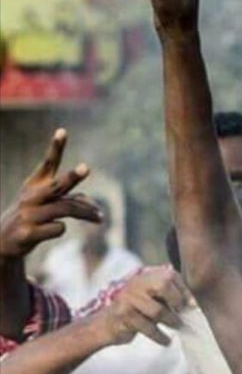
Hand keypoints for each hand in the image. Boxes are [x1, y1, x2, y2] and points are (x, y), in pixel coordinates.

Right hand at [0, 129, 101, 260]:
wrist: (2, 242)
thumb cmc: (30, 218)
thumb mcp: (45, 205)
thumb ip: (68, 199)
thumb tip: (90, 203)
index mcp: (34, 185)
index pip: (48, 164)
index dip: (56, 147)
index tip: (63, 131)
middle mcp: (31, 197)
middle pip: (56, 185)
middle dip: (71, 177)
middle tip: (85, 167)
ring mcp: (29, 215)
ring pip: (64, 208)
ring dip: (85, 212)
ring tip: (101, 218)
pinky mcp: (29, 233)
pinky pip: (58, 228)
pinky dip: (61, 228)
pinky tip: (51, 230)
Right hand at [95, 266, 189, 345]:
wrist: (105, 324)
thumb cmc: (134, 312)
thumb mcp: (149, 298)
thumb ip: (166, 295)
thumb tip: (192, 304)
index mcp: (144, 276)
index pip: (169, 275)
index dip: (183, 290)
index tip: (192, 304)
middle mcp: (135, 283)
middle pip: (163, 284)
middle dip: (177, 301)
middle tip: (183, 314)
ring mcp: (128, 298)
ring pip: (158, 310)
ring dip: (171, 321)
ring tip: (177, 327)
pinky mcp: (124, 315)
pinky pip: (148, 327)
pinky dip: (160, 336)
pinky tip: (166, 341)